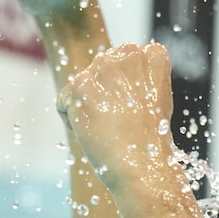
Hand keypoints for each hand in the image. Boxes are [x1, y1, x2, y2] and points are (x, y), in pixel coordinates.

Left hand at [58, 43, 175, 190]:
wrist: (143, 164)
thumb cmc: (149, 139)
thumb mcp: (155, 97)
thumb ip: (136, 76)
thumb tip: (107, 68)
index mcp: (152, 53)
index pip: (123, 60)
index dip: (125, 88)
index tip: (135, 108)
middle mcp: (129, 53)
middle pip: (99, 71)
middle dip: (102, 94)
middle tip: (120, 120)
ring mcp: (104, 68)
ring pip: (80, 85)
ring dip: (86, 107)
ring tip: (107, 127)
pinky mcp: (80, 86)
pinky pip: (63, 101)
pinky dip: (71, 120)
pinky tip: (92, 132)